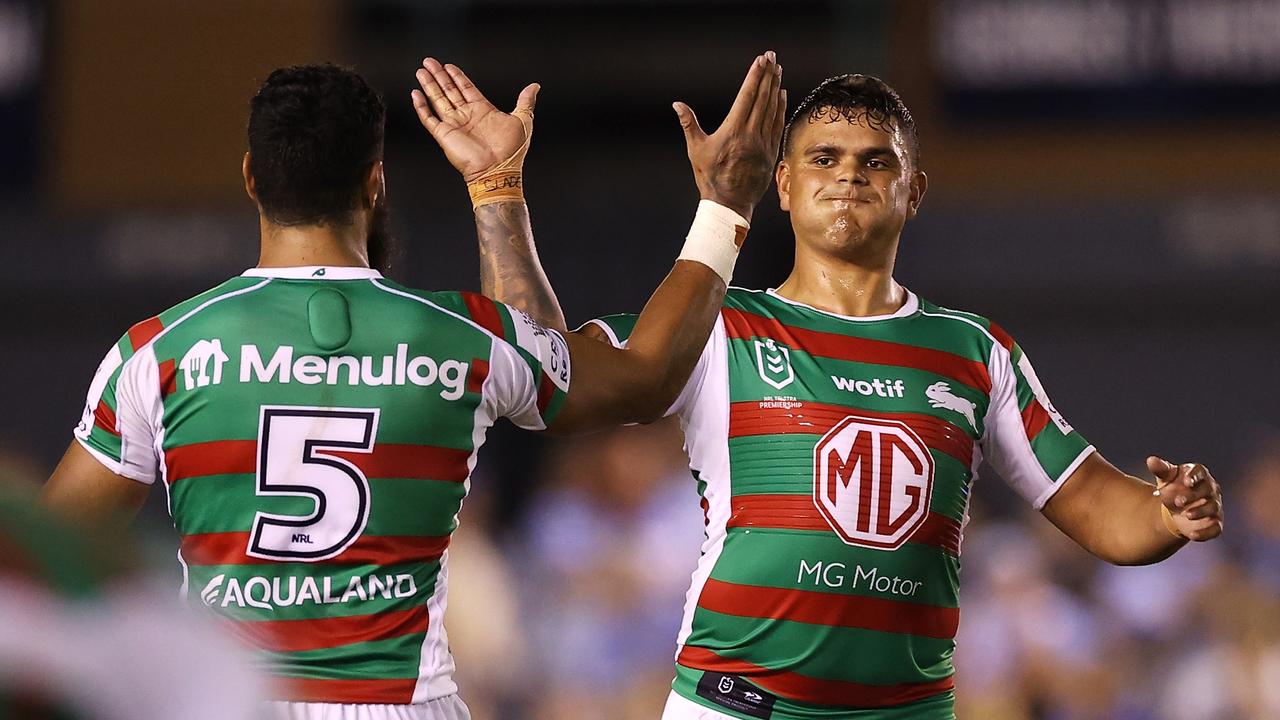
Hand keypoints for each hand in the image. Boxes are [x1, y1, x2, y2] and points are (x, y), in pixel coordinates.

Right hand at [412, 58, 536, 182]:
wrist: (498, 171)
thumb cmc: (512, 151)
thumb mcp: (523, 120)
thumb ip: (526, 102)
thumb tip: (534, 87)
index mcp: (483, 110)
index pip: (466, 88)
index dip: (457, 76)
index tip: (448, 65)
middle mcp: (466, 116)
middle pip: (449, 90)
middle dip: (439, 75)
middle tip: (429, 61)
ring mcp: (454, 124)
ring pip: (438, 100)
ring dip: (429, 85)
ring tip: (421, 71)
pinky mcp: (444, 135)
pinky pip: (429, 118)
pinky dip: (421, 106)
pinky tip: (415, 94)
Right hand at [673, 51, 785, 221]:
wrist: (729, 203)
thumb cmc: (709, 177)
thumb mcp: (695, 150)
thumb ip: (689, 124)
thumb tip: (677, 105)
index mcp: (733, 131)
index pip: (747, 96)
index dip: (755, 76)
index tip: (760, 61)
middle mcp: (751, 134)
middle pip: (763, 98)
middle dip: (768, 75)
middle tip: (771, 57)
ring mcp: (763, 143)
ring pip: (772, 109)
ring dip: (776, 88)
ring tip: (778, 71)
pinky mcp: (771, 152)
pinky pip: (778, 124)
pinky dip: (781, 108)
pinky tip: (782, 95)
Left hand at [1148, 456, 1223, 540]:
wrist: (1176, 508)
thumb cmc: (1173, 487)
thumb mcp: (1165, 477)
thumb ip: (1160, 469)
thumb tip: (1151, 460)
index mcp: (1199, 475)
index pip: (1200, 472)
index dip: (1195, 476)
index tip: (1186, 481)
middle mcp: (1211, 489)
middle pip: (1207, 490)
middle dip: (1193, 495)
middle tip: (1178, 501)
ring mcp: (1214, 506)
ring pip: (1213, 508)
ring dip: (1200, 511)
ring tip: (1186, 515)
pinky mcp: (1215, 523)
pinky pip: (1215, 528)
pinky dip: (1205, 532)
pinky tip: (1192, 535)